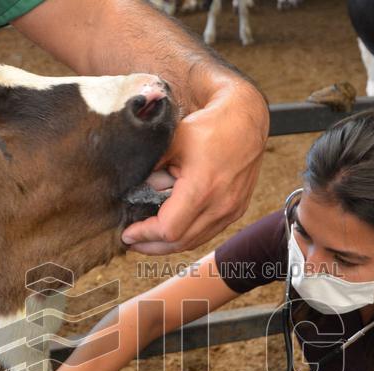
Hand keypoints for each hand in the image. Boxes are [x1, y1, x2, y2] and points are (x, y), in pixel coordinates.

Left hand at [121, 81, 268, 253]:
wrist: (245, 122)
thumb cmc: (208, 128)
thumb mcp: (171, 142)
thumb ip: (149, 169)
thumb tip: (129, 193)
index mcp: (202, 188)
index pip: (168, 229)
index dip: (145, 235)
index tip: (128, 233)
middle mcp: (220, 205)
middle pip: (180, 243)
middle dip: (152, 245)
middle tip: (132, 242)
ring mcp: (231, 211)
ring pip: (194, 241)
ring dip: (169, 244)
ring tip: (148, 239)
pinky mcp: (236, 210)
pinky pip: (207, 233)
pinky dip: (187, 235)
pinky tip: (172, 229)